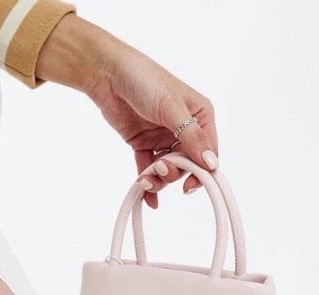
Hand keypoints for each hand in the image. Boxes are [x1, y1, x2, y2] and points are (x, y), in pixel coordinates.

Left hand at [38, 15, 218, 207]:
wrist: (107, 74)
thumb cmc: (144, 80)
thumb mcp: (171, 108)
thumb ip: (191, 137)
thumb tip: (211, 163)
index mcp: (200, 116)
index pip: (208, 152)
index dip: (201, 171)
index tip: (188, 186)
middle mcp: (185, 128)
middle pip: (187, 165)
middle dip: (174, 173)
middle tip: (159, 169)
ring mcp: (163, 137)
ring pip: (168, 170)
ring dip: (158, 179)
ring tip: (145, 179)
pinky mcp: (144, 143)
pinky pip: (149, 169)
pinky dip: (147, 183)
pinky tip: (145, 196)